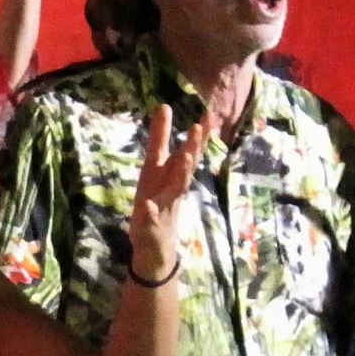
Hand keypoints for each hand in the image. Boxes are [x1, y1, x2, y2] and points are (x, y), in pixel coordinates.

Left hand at [126, 103, 212, 282]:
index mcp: (170, 175)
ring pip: (175, 190)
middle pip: (185, 166)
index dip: (193, 132)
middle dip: (192, 147)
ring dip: (181, 174)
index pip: (182, 149)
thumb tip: (164, 107)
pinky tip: (149, 205)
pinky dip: (151, 212)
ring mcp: (165, 208)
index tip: (205, 112)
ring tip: (186, 158)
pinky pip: (151, 218)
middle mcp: (172, 189)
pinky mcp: (151, 226)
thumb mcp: (155, 168)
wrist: (156, 248)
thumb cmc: (157, 202)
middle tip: (200, 126)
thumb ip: (159, 139)